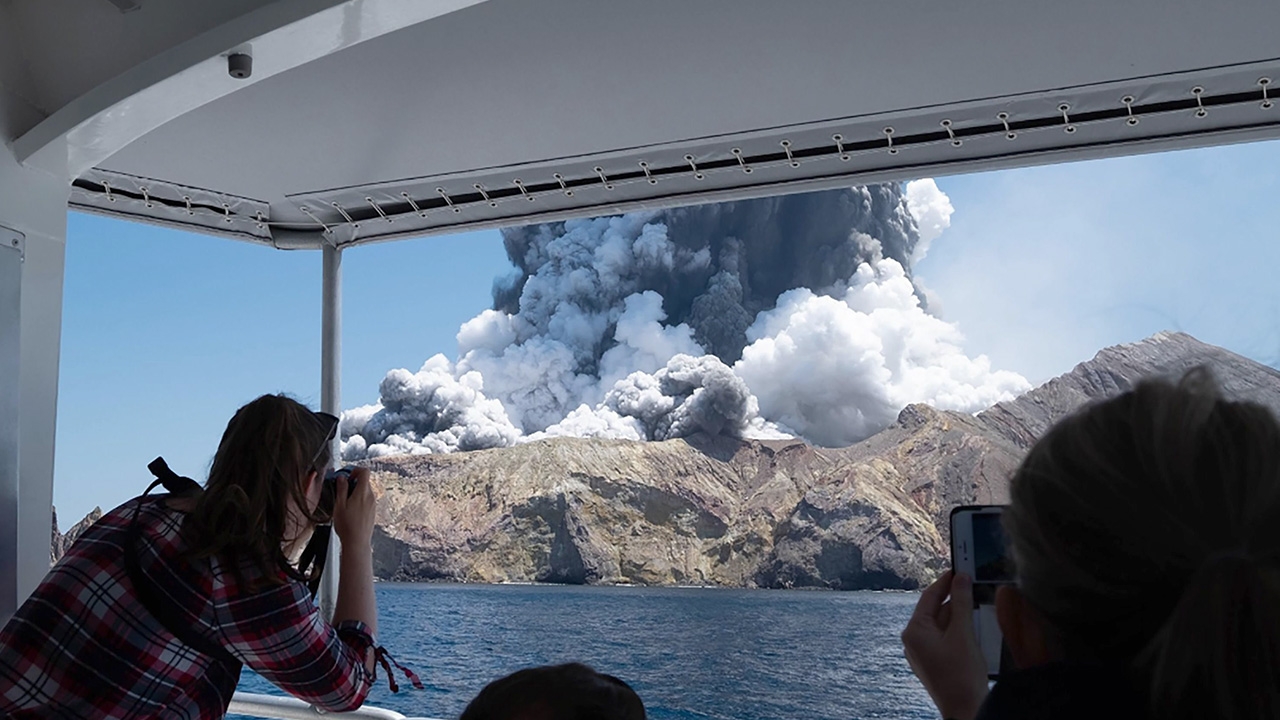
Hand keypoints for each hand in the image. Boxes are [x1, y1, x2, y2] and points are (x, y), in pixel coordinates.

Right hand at [332, 467, 374, 545]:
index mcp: (363, 492)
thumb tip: (342, 478)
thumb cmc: (347, 526)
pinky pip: (366, 499)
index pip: (365, 471)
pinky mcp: (372, 511)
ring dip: (355, 491)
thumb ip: (341, 489)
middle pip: (364, 481)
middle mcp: (371, 496)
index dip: (355, 470)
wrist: (357, 542)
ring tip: (344, 502)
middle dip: (352, 482)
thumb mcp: (339, 505)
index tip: (346, 476)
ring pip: (365, 491)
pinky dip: (359, 499)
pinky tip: (350, 510)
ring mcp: (373, 504)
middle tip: (341, 490)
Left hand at [902, 571, 988, 719]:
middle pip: (936, 610)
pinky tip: (975, 629)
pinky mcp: (935, 663)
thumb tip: (961, 578)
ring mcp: (923, 654)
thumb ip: (962, 603)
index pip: (929, 597)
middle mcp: (913, 641)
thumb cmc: (962, 675)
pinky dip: (959, 631)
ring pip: (942, 625)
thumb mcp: (963, 633)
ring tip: (978, 606)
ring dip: (960, 616)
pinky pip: (946, 639)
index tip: (959, 568)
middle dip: (955, 600)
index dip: (945, 581)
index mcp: (914, 631)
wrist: (966, 710)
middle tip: (973, 585)